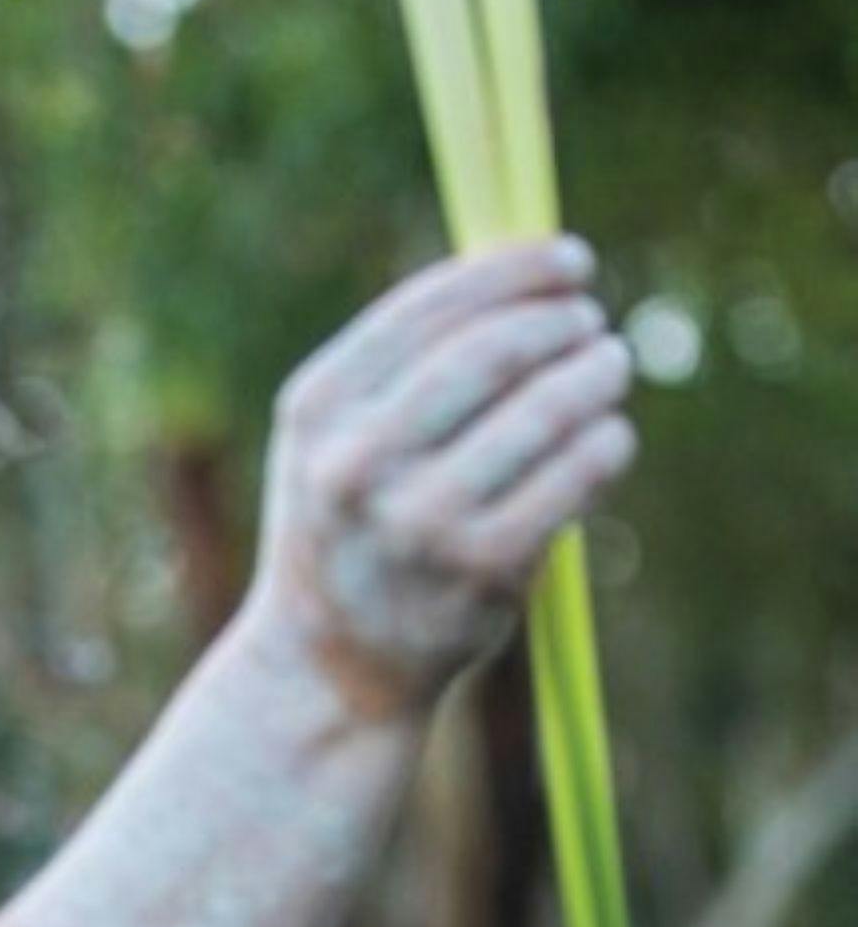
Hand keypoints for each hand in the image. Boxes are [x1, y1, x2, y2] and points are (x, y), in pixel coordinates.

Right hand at [240, 236, 635, 716]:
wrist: (329, 666)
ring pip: (544, 412)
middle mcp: (357, 462)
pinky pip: (572, 481)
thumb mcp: (330, 441)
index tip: (570, 261)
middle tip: (593, 323)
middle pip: (491, 352)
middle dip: (560, 323)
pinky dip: (606, 445)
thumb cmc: (344, 528)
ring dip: (596, 376)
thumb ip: (397, 365)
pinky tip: (610, 437)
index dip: (514, 271)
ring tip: (610, 368)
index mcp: (316, 410)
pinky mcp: (481, 572)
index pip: (428, 308)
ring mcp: (420, 520)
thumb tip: (521, 273)